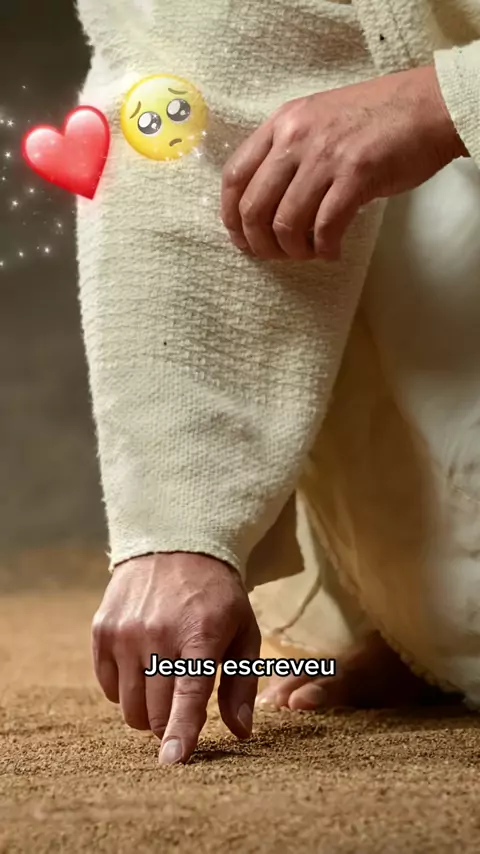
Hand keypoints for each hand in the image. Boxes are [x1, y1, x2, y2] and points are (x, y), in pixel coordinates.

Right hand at [91, 552, 260, 763]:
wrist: (174, 546)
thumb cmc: (216, 597)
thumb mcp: (243, 631)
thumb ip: (242, 683)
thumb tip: (241, 732)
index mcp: (200, 635)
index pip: (188, 694)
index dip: (181, 732)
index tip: (173, 761)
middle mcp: (158, 634)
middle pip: (156, 712)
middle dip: (170, 724)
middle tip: (183, 704)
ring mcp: (125, 632)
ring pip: (129, 707)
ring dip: (147, 711)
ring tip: (164, 684)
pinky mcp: (102, 630)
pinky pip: (108, 688)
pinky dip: (125, 690)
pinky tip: (143, 666)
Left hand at [221, 65, 467, 261]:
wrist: (427, 106)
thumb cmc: (375, 117)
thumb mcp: (317, 119)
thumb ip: (289, 152)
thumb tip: (268, 203)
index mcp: (282, 123)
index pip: (234, 177)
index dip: (231, 217)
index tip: (242, 240)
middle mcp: (296, 138)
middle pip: (254, 208)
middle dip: (260, 244)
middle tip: (276, 256)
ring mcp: (325, 157)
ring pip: (286, 224)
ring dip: (293, 251)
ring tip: (309, 254)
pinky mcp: (356, 176)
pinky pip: (325, 228)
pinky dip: (324, 249)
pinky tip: (332, 252)